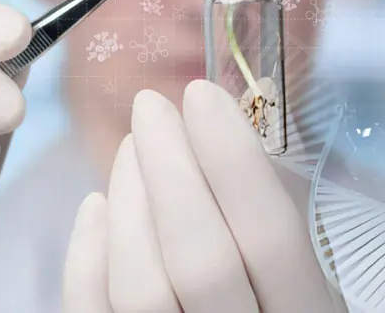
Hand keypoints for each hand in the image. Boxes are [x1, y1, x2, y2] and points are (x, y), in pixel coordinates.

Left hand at [62, 80, 344, 312]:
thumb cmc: (271, 312)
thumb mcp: (298, 282)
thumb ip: (269, 217)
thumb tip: (228, 115)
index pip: (272, 235)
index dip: (234, 159)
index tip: (201, 94)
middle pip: (202, 259)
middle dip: (170, 168)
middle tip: (150, 107)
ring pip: (142, 287)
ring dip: (130, 201)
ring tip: (128, 149)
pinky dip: (87, 256)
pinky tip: (96, 205)